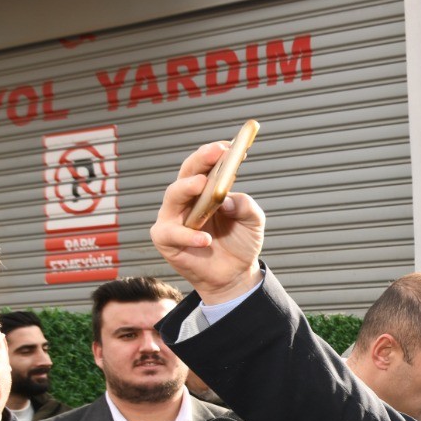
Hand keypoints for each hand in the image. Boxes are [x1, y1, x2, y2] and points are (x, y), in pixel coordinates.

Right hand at [149, 140, 265, 302]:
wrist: (236, 275)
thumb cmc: (240, 243)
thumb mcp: (253, 222)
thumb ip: (246, 207)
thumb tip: (226, 198)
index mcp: (206, 191)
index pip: (206, 166)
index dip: (215, 153)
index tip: (230, 146)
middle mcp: (187, 200)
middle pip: (187, 174)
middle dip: (201, 160)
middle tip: (216, 152)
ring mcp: (174, 218)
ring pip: (173, 196)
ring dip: (187, 188)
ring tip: (202, 184)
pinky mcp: (167, 240)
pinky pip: (172, 233)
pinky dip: (188, 235)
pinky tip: (205, 238)